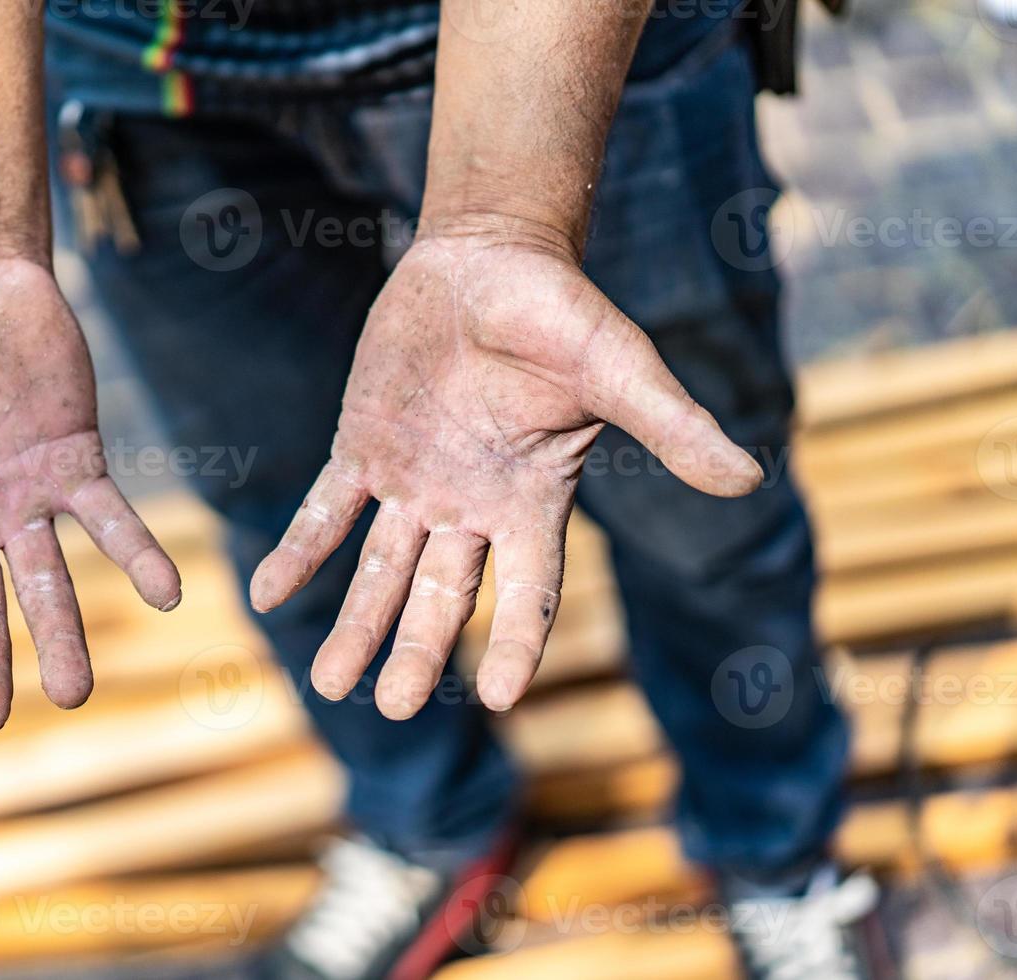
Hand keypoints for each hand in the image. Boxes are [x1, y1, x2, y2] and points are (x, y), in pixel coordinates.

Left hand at [250, 236, 760, 718]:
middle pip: (442, 596)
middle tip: (391, 707)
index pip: (528, 590)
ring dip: (356, 624)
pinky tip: (269, 594)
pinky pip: (326, 511)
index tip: (501, 699)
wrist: (490, 257)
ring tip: (330, 682)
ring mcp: (412, 480)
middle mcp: (469, 506)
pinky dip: (301, 551)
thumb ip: (671, 427)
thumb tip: (746, 478)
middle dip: (418, 649)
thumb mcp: (621, 369)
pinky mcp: (363, 448)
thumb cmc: (565, 311)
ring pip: (380, 570)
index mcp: (532, 500)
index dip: (515, 641)